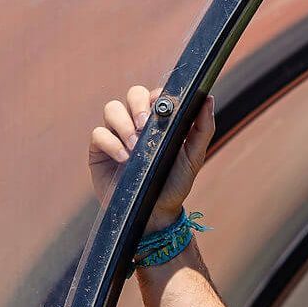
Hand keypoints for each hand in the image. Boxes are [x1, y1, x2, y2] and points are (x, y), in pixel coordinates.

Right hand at [88, 84, 213, 227]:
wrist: (156, 213)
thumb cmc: (175, 183)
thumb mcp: (194, 157)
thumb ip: (203, 128)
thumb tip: (209, 99)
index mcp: (158, 121)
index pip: (155, 95)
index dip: (157, 96)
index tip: (162, 108)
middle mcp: (136, 123)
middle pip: (132, 94)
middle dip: (138, 104)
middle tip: (144, 123)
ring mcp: (117, 134)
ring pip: (111, 109)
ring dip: (123, 123)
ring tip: (135, 145)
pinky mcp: (100, 150)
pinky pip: (98, 134)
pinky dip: (111, 143)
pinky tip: (125, 159)